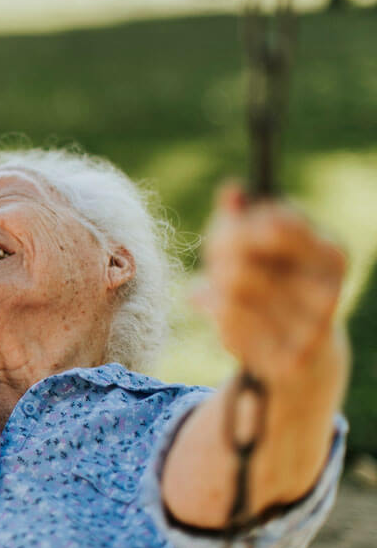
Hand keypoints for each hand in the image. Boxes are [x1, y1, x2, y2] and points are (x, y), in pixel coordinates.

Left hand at [198, 182, 347, 391]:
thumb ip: (241, 216)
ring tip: (220, 291)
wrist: (305, 356)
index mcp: (332, 253)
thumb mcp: (260, 246)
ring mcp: (312, 328)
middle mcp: (331, 289)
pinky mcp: (288, 358)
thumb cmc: (274, 284)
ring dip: (215, 287)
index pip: (276, 221)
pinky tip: (226, 318)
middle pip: (243, 253)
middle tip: (217, 262)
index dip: (239, 223)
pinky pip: (227, 323)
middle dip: (219, 254)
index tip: (229, 226)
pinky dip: (216, 316)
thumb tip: (231, 189)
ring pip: (230, 288)